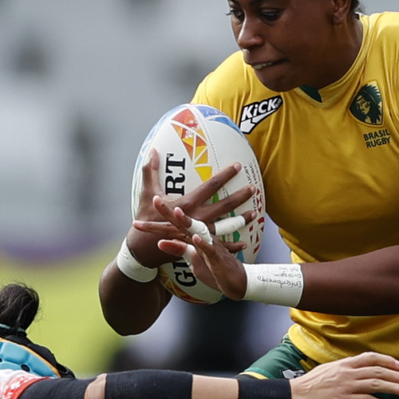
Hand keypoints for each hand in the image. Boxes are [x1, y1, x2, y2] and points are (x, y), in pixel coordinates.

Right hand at [126, 151, 251, 267]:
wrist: (143, 246)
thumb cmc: (146, 217)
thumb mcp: (147, 193)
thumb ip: (150, 171)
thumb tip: (152, 151)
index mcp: (188, 203)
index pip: (212, 185)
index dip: (226, 174)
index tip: (237, 166)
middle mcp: (198, 217)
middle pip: (225, 205)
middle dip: (240, 196)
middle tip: (253, 188)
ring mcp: (200, 233)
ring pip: (227, 225)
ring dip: (241, 219)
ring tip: (254, 213)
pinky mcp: (198, 245)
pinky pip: (219, 245)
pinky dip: (232, 245)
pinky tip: (244, 242)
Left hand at [145, 204, 250, 297]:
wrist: (238, 282)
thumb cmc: (215, 270)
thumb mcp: (193, 261)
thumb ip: (179, 250)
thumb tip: (161, 242)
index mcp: (193, 239)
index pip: (173, 226)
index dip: (159, 220)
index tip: (142, 213)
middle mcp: (200, 238)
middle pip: (182, 222)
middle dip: (168, 212)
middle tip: (155, 199)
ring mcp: (210, 246)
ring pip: (197, 230)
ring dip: (187, 221)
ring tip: (175, 211)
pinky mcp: (217, 258)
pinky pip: (210, 249)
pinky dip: (203, 243)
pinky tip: (195, 238)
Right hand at [286, 352, 398, 398]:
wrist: (294, 396)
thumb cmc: (308, 386)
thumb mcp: (327, 371)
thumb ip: (342, 371)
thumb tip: (354, 372)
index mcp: (344, 364)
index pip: (371, 357)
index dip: (388, 360)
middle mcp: (348, 372)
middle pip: (379, 370)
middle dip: (397, 377)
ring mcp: (347, 385)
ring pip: (377, 384)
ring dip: (395, 389)